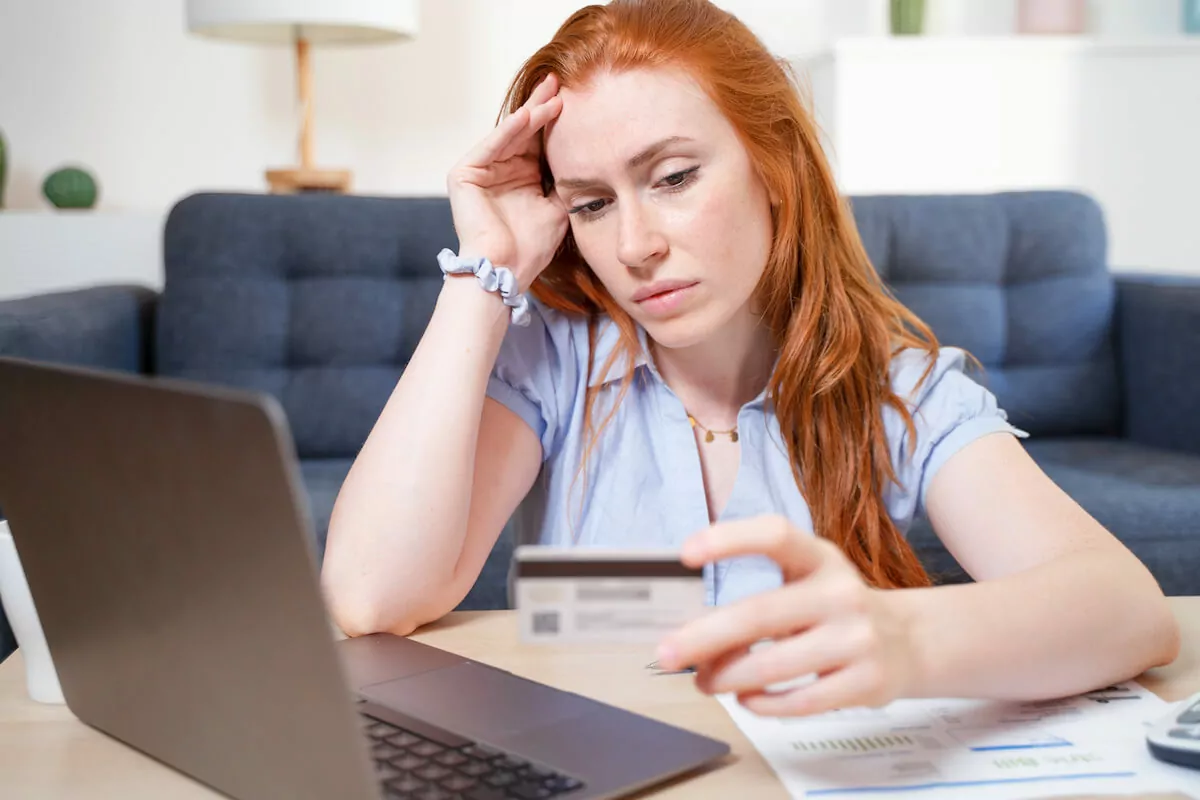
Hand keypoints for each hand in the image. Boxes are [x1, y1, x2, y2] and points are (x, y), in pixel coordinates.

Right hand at [447, 73, 568, 289]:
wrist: (506, 271)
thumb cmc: (531, 247)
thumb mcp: (558, 208)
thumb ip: (566, 182)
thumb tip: (591, 158)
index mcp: (521, 177)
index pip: (539, 141)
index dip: (555, 121)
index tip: (576, 98)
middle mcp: (499, 169)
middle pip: (523, 131)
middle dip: (542, 106)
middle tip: (559, 81)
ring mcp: (479, 170)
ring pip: (509, 134)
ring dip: (531, 114)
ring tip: (552, 96)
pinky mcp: (463, 174)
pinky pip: (492, 145)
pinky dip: (510, 130)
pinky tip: (529, 114)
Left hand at [655, 515, 918, 716]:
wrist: (910, 641)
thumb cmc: (834, 608)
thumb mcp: (808, 580)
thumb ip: (760, 596)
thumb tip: (694, 636)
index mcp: (820, 558)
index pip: (775, 535)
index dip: (730, 539)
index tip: (685, 553)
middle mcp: (841, 593)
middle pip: (761, 613)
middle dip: (705, 637)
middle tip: (667, 652)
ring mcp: (857, 639)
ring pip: (774, 665)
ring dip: (727, 677)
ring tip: (703, 681)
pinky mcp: (866, 682)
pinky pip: (799, 701)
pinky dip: (761, 703)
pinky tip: (745, 698)